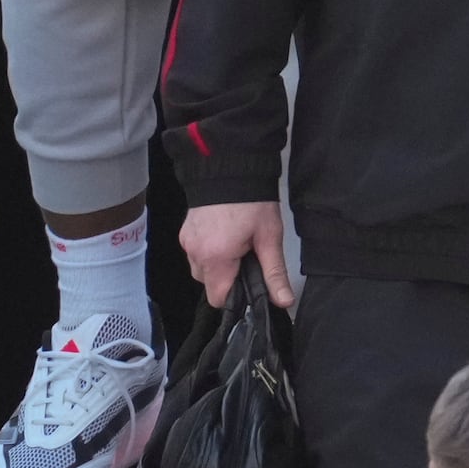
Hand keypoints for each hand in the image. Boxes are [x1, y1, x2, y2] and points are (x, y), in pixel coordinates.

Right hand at [176, 200, 293, 309]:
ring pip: (201, 270)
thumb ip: (274, 273)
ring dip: (217, 265)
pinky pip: (196, 254)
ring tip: (235, 243)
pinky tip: (223, 236)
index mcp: (216, 257)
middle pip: (209, 285)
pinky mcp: (184, 232)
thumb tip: (284, 300)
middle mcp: (196, 252)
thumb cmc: (251, 199)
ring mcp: (187, 242)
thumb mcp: (269, 237)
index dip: (236, 295)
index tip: (249, 281)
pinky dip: (208, 251)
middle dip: (228, 278)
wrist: (231, 167)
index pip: (218, 299)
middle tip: (246, 255)